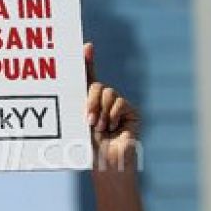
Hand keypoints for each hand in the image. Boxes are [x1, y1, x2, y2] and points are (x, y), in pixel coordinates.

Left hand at [84, 43, 140, 173]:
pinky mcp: (131, 112)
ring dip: (101, 111)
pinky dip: (113, 114)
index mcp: (87, 102)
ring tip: (99, 128)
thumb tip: (80, 78)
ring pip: (108, 93)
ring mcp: (118, 106)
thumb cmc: (88, 147)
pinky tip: (112, 128)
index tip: (87, 46)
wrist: (106, 165)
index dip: (88, 60)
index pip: (87, 77)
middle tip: (87, 120)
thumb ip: (81, 97)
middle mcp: (103, 102)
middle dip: (90, 100)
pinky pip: (120, 102)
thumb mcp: (78, 120)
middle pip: (97, 85)